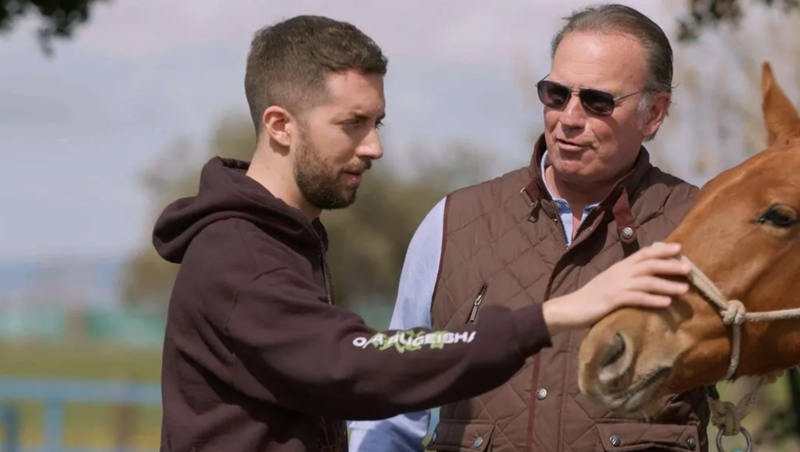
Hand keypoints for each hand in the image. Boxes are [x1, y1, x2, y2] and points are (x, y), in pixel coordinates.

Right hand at [542, 242, 690, 335]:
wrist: (571, 308)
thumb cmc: (592, 297)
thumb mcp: (610, 282)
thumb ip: (626, 277)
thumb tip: (646, 275)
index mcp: (620, 267)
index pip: (643, 253)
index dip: (661, 250)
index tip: (679, 248)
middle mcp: (620, 273)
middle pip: (648, 264)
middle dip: (669, 265)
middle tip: (689, 268)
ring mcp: (616, 286)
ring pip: (647, 282)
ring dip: (667, 285)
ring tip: (684, 289)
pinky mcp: (613, 300)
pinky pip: (637, 298)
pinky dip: (653, 300)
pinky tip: (666, 303)